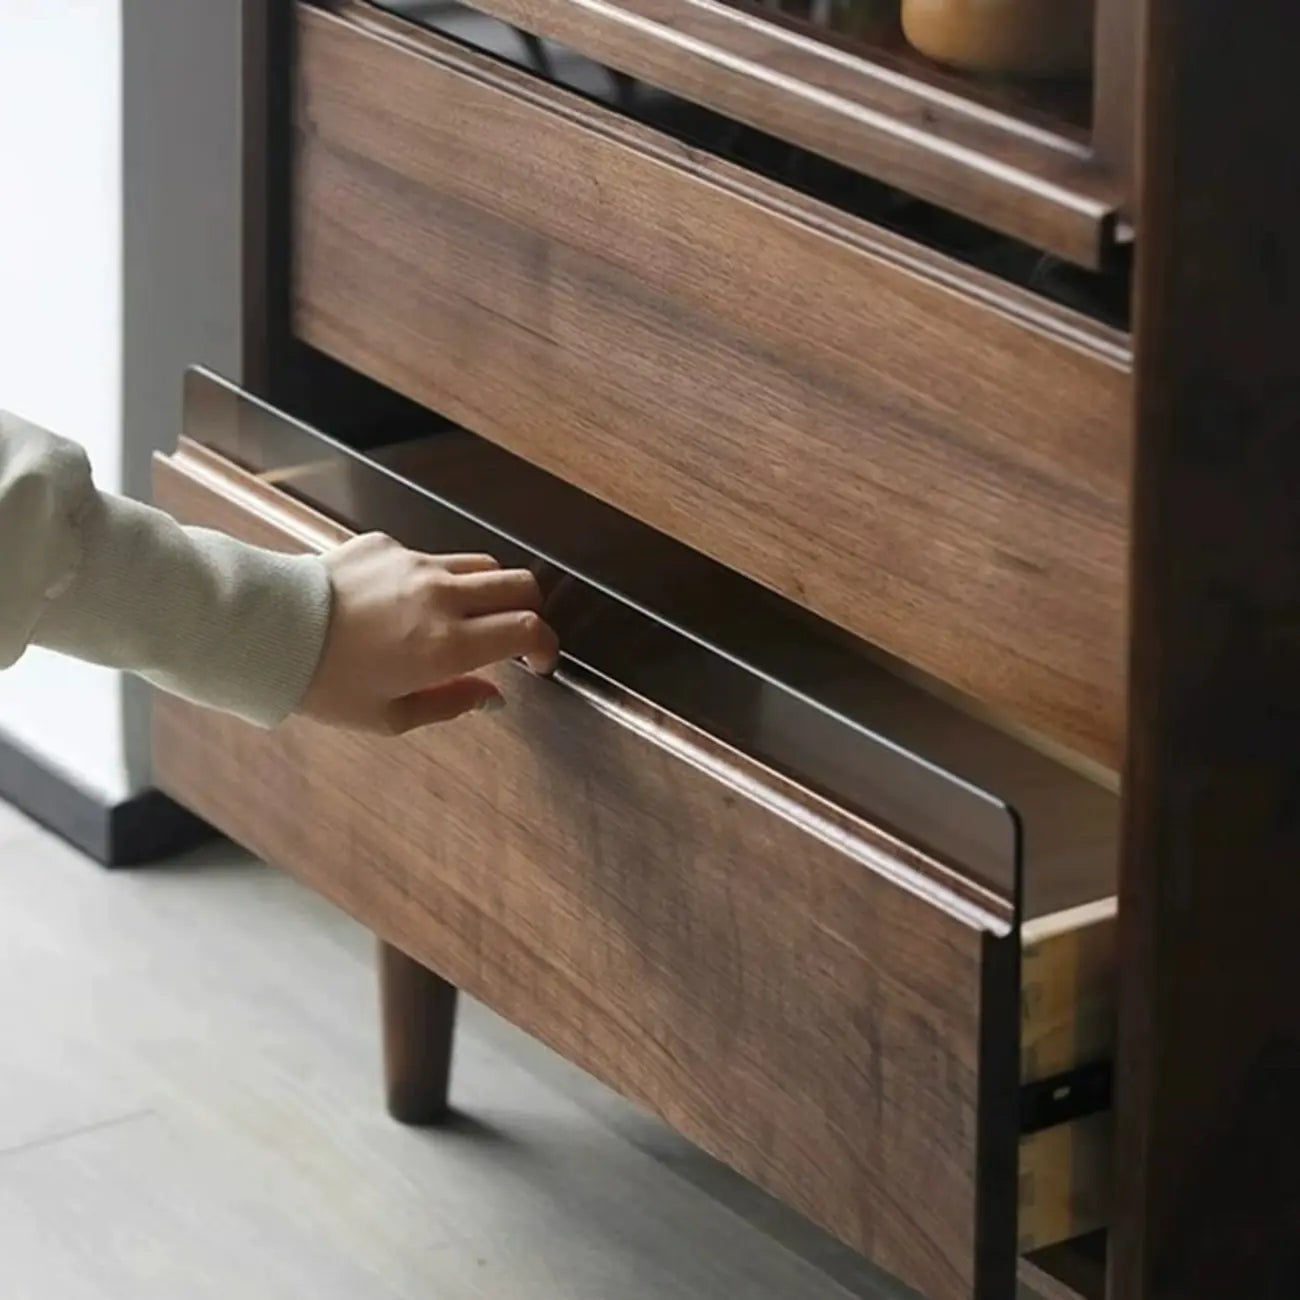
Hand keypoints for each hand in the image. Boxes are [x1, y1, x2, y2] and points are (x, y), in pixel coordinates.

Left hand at [299, 532, 558, 734]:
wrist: (266, 631)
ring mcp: (415, 564)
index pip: (529, 629)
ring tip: (462, 618)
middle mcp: (441, 597)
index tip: (539, 662)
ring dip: (487, 592)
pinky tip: (401, 604)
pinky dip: (433, 580)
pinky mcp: (387, 544)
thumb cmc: (322, 683)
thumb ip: (451, 704)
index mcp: (447, 646)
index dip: (546, 646)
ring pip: (482, 565)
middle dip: (530, 610)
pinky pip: (430, 558)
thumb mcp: (388, 717)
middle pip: (521, 584)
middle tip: (513, 634)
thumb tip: (490, 696)